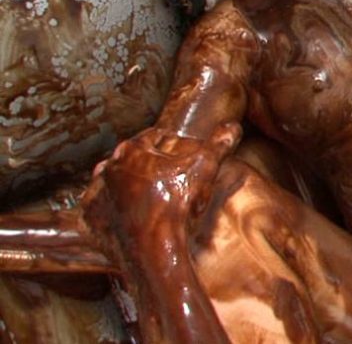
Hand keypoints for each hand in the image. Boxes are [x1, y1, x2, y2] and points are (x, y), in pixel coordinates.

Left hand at [83, 123, 240, 248]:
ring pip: (114, 181)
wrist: (154, 251)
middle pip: (133, 157)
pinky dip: (112, 207)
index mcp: (132, 150)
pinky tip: (129, 213)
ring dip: (128, 183)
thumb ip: (219, 144)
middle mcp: (108, 168)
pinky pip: (101, 207)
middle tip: (168, 175)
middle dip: (148, 162)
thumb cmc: (177, 205)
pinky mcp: (91, 220)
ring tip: (150, 194)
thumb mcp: (205, 168)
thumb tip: (233, 126)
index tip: (183, 153)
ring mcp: (97, 195)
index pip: (154, 137)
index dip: (172, 143)